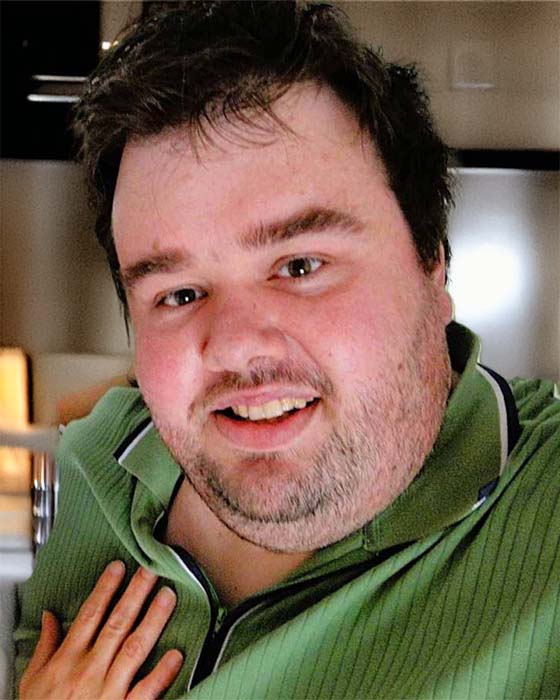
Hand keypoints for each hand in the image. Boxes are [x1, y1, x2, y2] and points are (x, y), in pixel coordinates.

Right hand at [19, 561, 182, 699]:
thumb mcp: (32, 680)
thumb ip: (45, 646)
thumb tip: (49, 617)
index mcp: (68, 659)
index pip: (90, 614)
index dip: (106, 588)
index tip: (119, 567)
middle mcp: (90, 670)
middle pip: (117, 622)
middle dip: (136, 593)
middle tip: (151, 570)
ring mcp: (108, 690)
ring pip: (134, 647)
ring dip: (153, 620)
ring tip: (168, 596)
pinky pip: (145, 690)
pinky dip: (162, 673)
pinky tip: (176, 654)